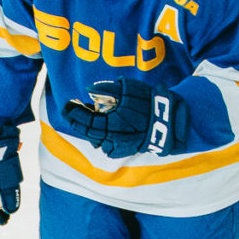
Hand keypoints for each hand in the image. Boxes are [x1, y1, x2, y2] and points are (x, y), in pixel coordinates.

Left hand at [61, 77, 183, 158]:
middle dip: (78, 122)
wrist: (171, 121)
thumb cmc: (150, 102)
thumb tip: (89, 88)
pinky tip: (101, 131)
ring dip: (90, 131)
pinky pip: (108, 147)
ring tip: (87, 119)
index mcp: (113, 123)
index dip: (75, 113)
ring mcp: (120, 146)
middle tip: (71, 111)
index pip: (87, 121)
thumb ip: (108, 88)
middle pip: (89, 133)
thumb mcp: (130, 89)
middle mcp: (114, 138)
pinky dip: (102, 139)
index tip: (67, 105)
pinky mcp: (126, 151)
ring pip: (97, 141)